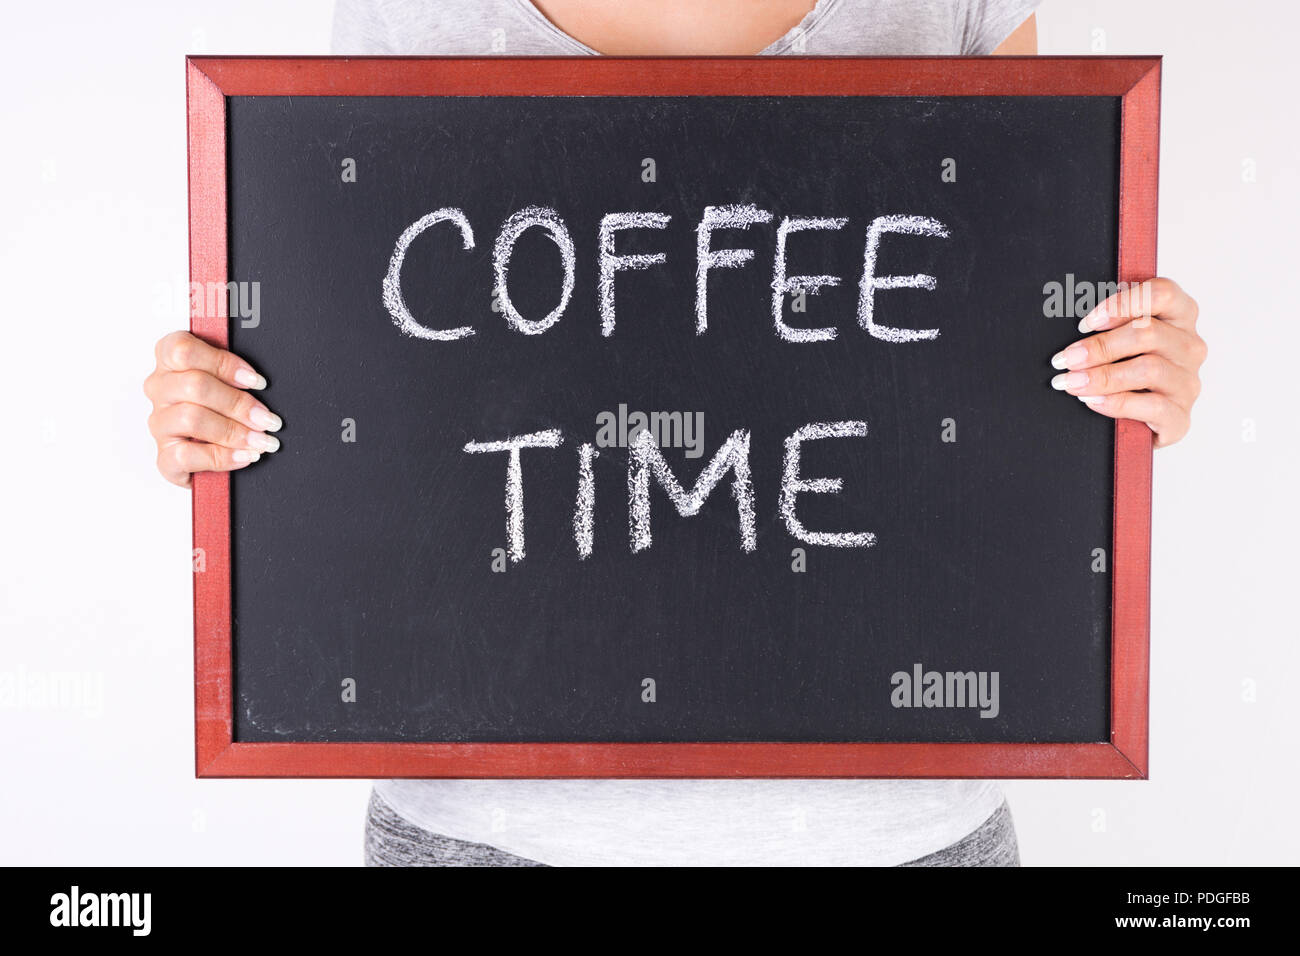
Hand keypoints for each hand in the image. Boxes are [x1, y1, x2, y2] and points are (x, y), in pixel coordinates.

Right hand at [144, 331, 281, 486]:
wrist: (216, 457)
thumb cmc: (224, 409)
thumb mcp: (230, 381)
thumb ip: (236, 372)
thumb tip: (260, 380)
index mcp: (170, 361)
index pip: (183, 350)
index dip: (224, 364)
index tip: (258, 382)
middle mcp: (160, 390)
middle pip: (194, 385)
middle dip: (238, 404)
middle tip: (268, 419)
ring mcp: (160, 424)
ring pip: (190, 418)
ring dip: (234, 431)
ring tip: (262, 440)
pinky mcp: (164, 457)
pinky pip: (186, 456)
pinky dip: (222, 457)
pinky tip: (245, 456)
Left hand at [1049, 277, 1205, 447]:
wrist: (1134, 423)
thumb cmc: (1122, 370)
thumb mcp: (1117, 341)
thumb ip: (1108, 324)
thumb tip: (1075, 319)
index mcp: (1179, 316)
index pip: (1162, 293)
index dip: (1122, 304)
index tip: (1085, 323)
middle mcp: (1189, 346)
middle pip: (1149, 333)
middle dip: (1100, 346)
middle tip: (1065, 359)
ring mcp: (1187, 382)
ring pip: (1149, 369)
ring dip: (1102, 376)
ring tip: (1070, 382)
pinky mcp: (1180, 416)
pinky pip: (1152, 406)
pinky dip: (1117, 403)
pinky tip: (1091, 401)